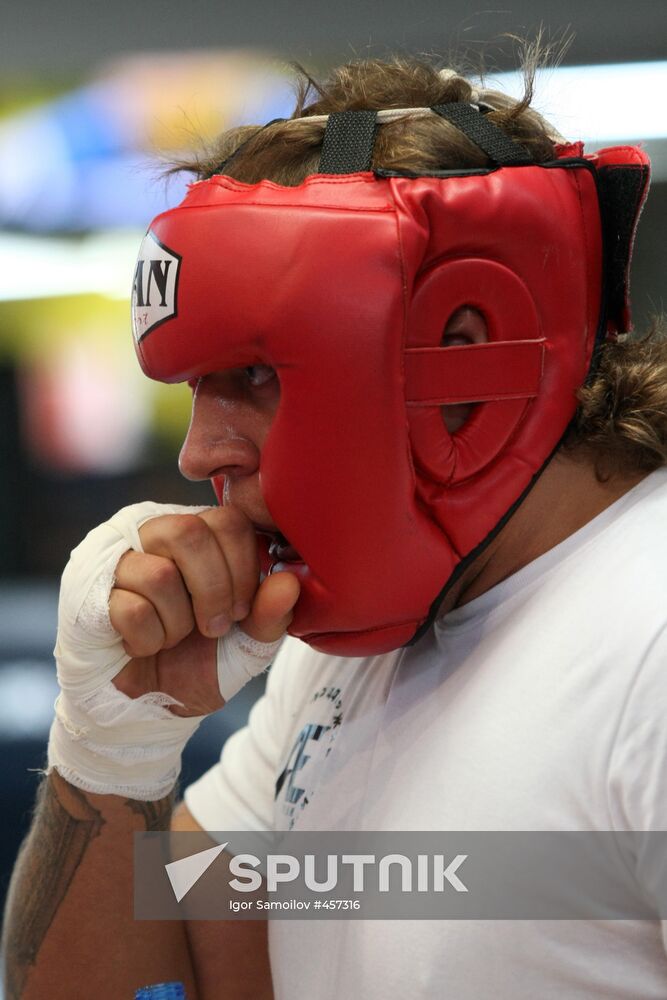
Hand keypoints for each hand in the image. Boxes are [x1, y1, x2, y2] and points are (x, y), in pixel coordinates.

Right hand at [109, 506, 299, 715]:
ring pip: (160, 573)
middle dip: (213, 591)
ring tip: (173, 637)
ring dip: (178, 623)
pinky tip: (143, 646)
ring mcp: (118, 558)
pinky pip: (130, 609)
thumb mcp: (247, 645)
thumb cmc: (197, 663)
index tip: (241, 611)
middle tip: (213, 627)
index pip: (228, 520)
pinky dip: (149, 641)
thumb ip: (271, 615)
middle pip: (190, 532)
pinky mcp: (89, 590)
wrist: (149, 707)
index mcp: (200, 535)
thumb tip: (289, 582)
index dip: (243, 568)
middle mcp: (156, 533)